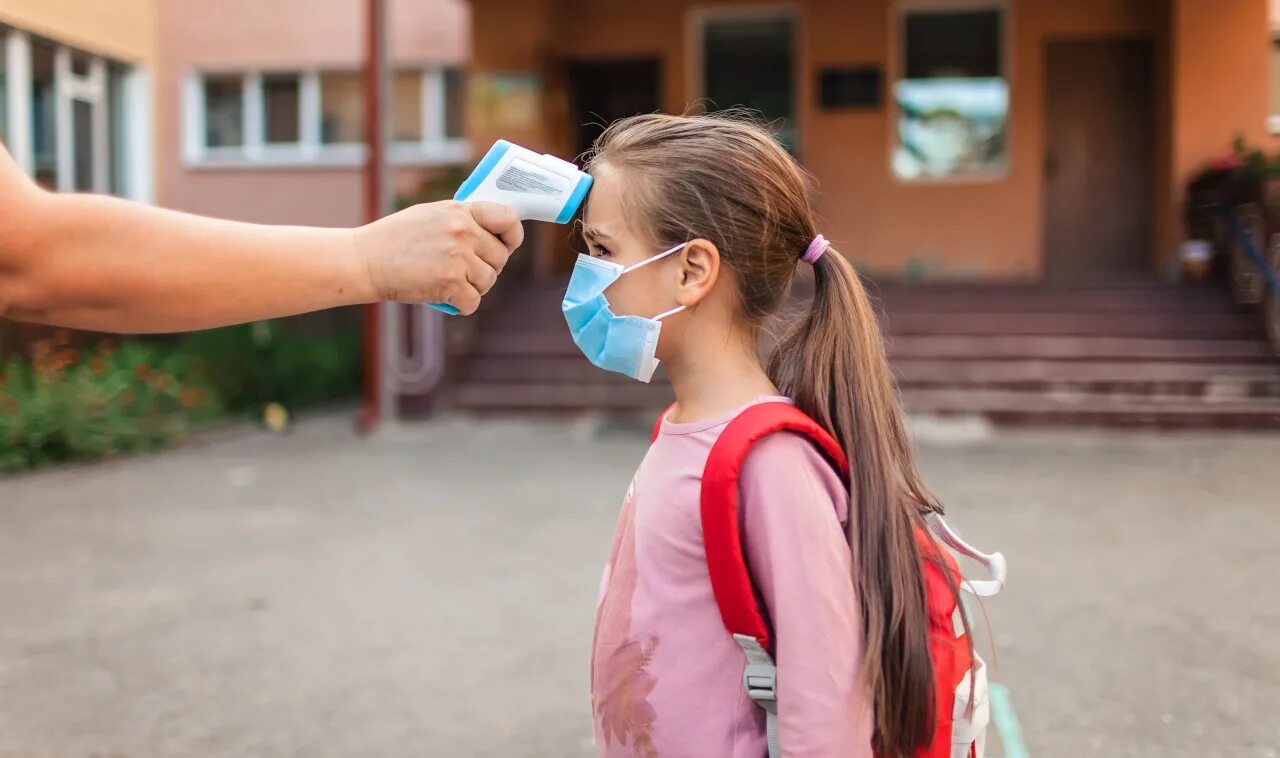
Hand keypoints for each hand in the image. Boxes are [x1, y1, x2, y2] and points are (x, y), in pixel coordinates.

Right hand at [353, 200, 524, 314]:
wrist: (365, 260)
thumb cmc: (395, 239)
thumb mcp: (431, 216)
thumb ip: (462, 221)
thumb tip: (492, 233)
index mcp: (460, 211)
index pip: (507, 217)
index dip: (513, 235)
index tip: (508, 244)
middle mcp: (463, 231)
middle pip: (500, 257)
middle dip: (486, 268)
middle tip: (464, 271)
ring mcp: (457, 257)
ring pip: (489, 281)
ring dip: (473, 287)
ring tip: (449, 282)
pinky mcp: (450, 282)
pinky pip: (473, 301)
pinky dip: (461, 305)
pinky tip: (445, 297)